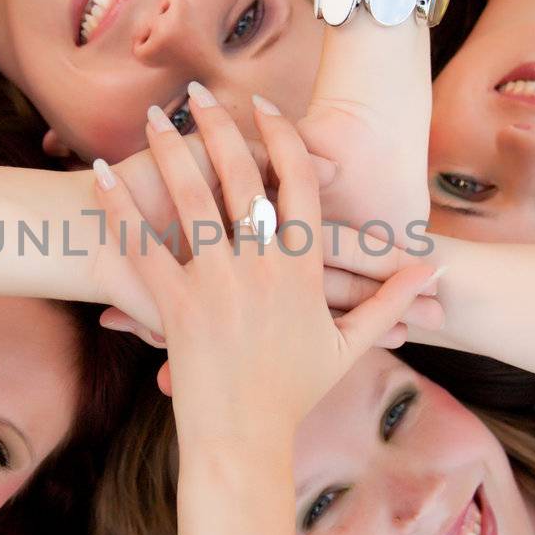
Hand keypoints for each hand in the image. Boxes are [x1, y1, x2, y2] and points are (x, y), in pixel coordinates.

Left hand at [92, 85, 438, 446]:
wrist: (244, 441)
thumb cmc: (295, 394)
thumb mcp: (350, 345)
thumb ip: (389, 301)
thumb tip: (434, 270)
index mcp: (304, 270)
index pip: (299, 184)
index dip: (282, 139)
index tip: (264, 108)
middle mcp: (262, 268)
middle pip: (241, 177)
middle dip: (217, 128)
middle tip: (196, 93)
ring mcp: (217, 284)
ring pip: (191, 200)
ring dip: (167, 152)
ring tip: (151, 117)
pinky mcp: (176, 305)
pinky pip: (144, 245)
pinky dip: (120, 208)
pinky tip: (100, 173)